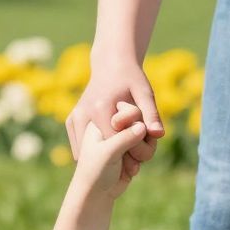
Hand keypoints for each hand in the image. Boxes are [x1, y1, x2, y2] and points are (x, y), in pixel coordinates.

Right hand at [67, 59, 162, 178]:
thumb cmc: (131, 78)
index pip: (114, 144)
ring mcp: (74, 117)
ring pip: (85, 151)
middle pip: (98, 150)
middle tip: (128, 165)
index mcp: (101, 108)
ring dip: (100, 156)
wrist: (110, 64)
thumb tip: (158, 135)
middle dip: (114, 159)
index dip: (127, 155)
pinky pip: (79, 145)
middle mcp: (83, 113)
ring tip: (118, 157)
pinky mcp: (71, 120)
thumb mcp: (145, 94)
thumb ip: (151, 115)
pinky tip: (106, 150)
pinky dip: (91, 151)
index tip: (138, 160)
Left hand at [72, 112, 148, 202]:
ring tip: (130, 165)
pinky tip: (131, 170)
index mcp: (102, 119)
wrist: (96, 194)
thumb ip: (125, 137)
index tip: (121, 137)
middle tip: (128, 154)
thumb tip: (143, 126)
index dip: (131, 124)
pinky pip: (147, 147)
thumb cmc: (95, 172)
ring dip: (141, 151)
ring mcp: (124, 137)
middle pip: (140, 122)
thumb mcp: (108, 152)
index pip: (128, 111)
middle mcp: (114, 125)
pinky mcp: (132, 148)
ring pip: (146, 135)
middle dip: (139, 140)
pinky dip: (142, 158)